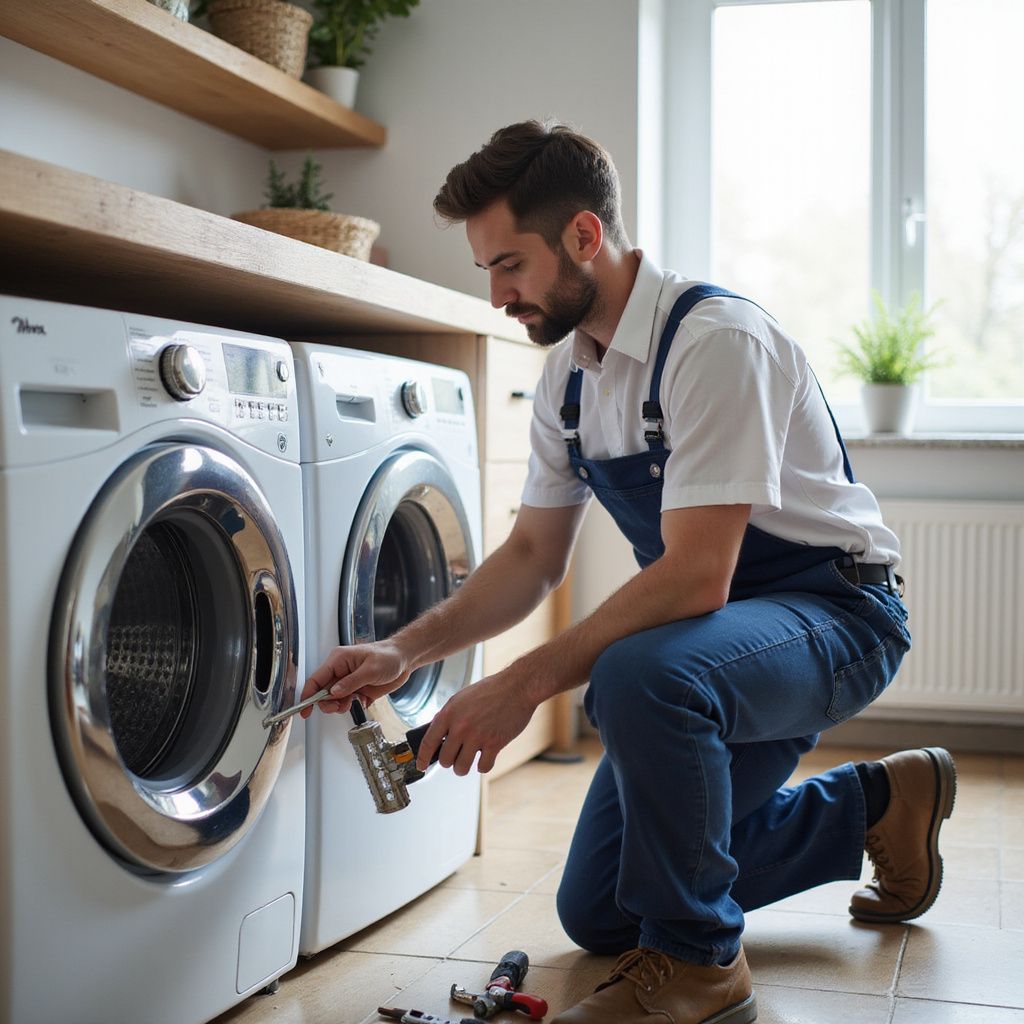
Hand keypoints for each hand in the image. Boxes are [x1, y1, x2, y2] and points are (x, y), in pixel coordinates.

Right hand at [299, 640, 409, 717]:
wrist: (405, 659)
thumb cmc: (388, 656)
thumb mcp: (370, 669)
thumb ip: (351, 682)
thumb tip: (334, 692)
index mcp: (338, 660)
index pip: (316, 679)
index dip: (308, 695)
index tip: (305, 710)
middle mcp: (341, 672)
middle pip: (323, 693)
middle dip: (328, 703)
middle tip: (339, 706)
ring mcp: (349, 682)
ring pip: (335, 700)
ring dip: (341, 706)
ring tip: (354, 702)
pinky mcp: (358, 691)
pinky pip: (348, 703)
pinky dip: (353, 706)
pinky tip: (363, 700)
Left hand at [416, 670, 537, 775]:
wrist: (517, 687)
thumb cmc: (491, 691)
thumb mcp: (461, 698)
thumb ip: (448, 716)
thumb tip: (437, 735)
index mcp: (449, 713)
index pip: (428, 742)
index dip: (422, 757)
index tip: (421, 765)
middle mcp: (460, 726)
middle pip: (445, 760)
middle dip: (449, 761)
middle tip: (456, 755)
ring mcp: (477, 736)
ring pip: (461, 768)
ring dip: (464, 766)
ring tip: (469, 759)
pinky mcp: (494, 744)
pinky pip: (482, 767)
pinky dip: (483, 765)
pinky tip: (486, 756)